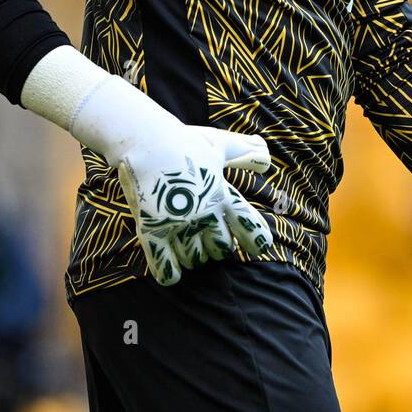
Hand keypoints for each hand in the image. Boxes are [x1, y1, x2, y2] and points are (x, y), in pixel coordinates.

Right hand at [116, 122, 273, 285]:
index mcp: (222, 194)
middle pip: (221, 249)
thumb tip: (267, 160)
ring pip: (195, 259)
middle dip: (218, 247)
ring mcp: (178, 222)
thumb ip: (245, 152)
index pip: (249, 227)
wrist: (145, 139)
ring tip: (188, 247)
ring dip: (194, 257)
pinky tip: (172, 273)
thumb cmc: (183, 141)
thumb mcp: (219, 145)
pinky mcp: (152, 228)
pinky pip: (163, 263)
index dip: (256, 240)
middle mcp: (204, 212)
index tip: (257, 246)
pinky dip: (169, 272)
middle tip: (208, 238)